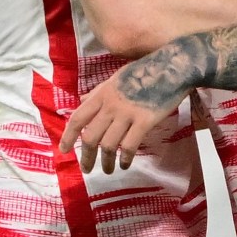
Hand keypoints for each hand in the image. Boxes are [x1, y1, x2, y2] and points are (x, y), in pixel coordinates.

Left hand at [59, 69, 188, 172]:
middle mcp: (111, 105)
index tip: (64, 150)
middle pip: (90, 136)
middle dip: (86, 157)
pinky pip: (129, 145)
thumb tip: (82, 101)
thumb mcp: (116, 77)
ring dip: (105, 162)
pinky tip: (125, 164)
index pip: (78, 118)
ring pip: (108, 145)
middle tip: (87, 169)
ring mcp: (128, 113)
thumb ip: (99, 91)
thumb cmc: (145, 70)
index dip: (68, 136)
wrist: (173, 66)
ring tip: (108, 170)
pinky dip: (124, 158)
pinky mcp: (145, 121)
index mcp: (102, 93)